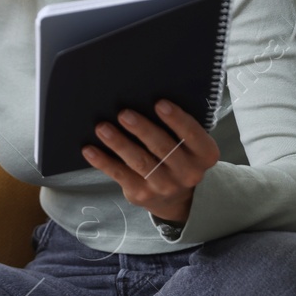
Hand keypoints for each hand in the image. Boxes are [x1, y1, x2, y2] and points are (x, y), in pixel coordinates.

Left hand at [81, 101, 220, 225]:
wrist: (177, 198)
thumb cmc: (178, 155)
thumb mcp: (189, 144)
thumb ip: (176, 127)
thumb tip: (144, 97)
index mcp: (205, 155)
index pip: (193, 135)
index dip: (176, 119)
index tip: (159, 103)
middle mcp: (189, 173)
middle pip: (163, 148)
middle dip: (142, 129)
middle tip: (124, 113)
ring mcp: (165, 186)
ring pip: (140, 162)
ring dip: (119, 143)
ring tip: (102, 127)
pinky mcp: (142, 194)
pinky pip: (120, 175)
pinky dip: (103, 161)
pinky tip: (90, 150)